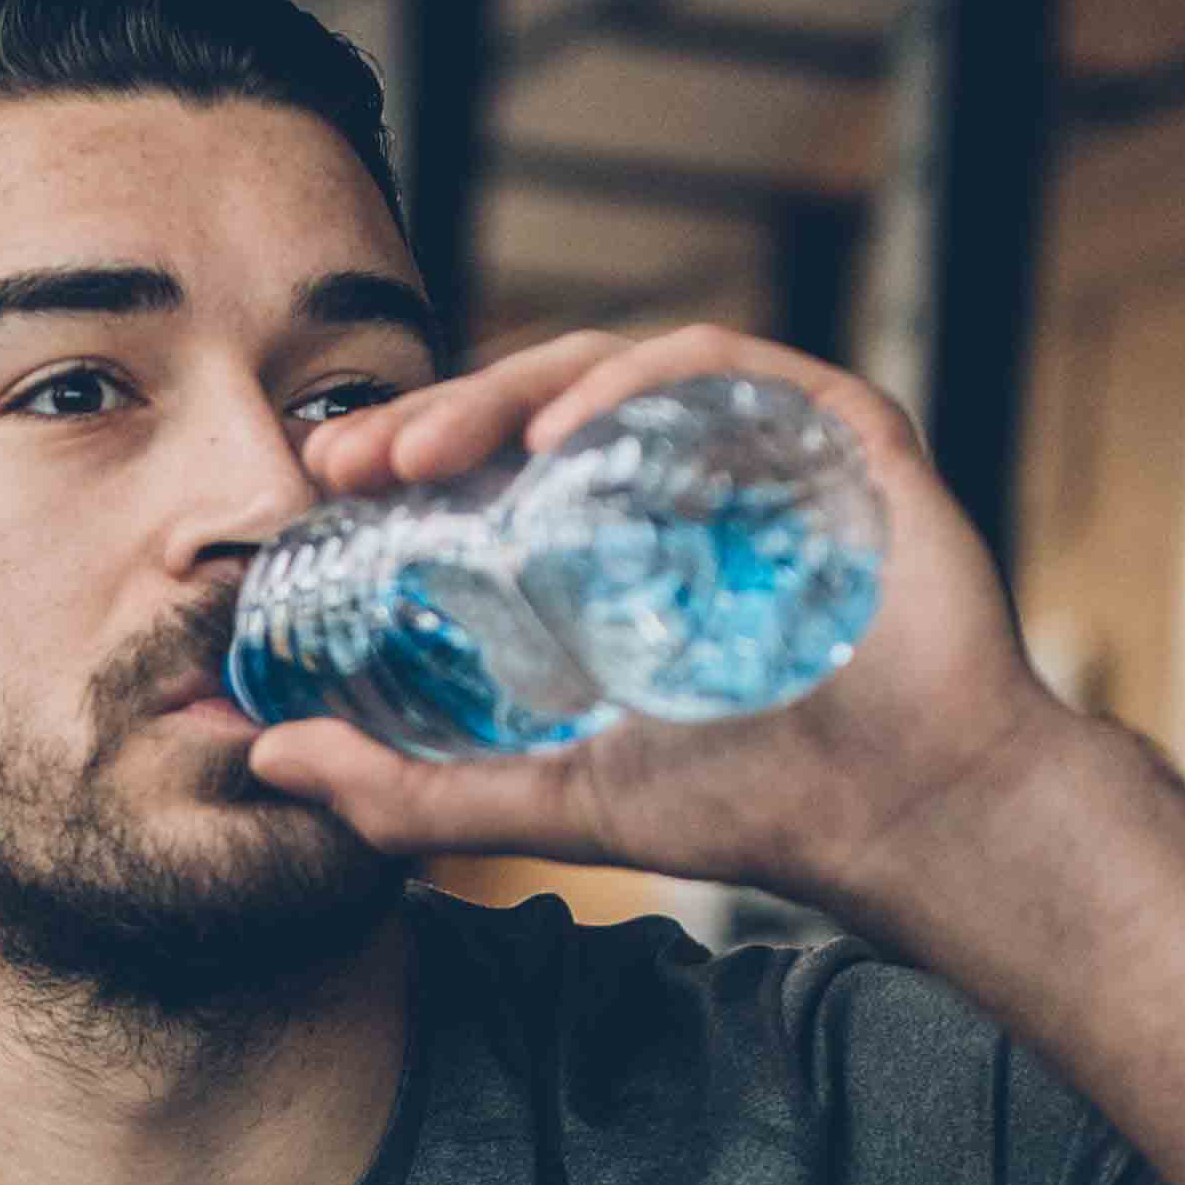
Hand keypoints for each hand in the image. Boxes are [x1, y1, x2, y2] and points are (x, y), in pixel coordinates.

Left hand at [242, 323, 1127, 926]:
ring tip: (428, 450)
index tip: (327, 481)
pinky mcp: (840, 429)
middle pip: (545, 404)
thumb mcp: (552, 801)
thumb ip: (417, 791)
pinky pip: (724, 366)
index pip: (505, 462)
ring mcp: (767, 448)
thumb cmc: (756, 807)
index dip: (415, 453)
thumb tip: (272, 761)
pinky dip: (630, 381)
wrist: (912, 818)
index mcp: (635, 538)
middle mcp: (695, 478)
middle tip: (355, 457)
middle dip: (439, 416)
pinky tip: (553, 434)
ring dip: (508, 391)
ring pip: (617, 371)